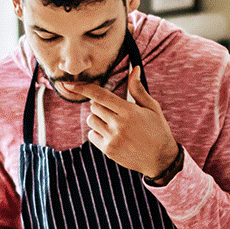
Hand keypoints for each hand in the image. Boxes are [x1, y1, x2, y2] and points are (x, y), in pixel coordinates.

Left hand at [61, 66, 178, 179]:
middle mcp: (118, 124)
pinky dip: (97, 132)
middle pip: (94, 107)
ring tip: (113, 123)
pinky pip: (91, 135)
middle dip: (100, 105)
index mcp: (129, 111)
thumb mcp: (151, 107)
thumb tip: (134, 69)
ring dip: (97, 118)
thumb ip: (138, 89)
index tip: (68, 84)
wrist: (161, 159)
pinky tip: (111, 134)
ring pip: (90, 120)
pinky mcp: (108, 150)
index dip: (83, 88)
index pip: (100, 95)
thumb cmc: (157, 130)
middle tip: (114, 111)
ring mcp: (112, 138)